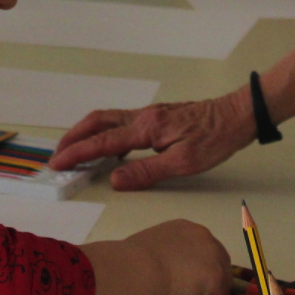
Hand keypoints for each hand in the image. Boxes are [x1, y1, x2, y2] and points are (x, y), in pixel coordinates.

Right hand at [51, 90, 257, 188]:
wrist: (236, 115)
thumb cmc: (215, 139)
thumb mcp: (183, 162)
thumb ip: (147, 171)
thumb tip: (115, 180)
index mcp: (147, 128)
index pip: (103, 142)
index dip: (77, 153)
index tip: (57, 163)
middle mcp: (143, 116)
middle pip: (98, 122)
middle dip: (74, 138)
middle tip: (57, 155)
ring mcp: (150, 114)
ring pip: (108, 119)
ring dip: (87, 133)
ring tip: (74, 150)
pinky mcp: (157, 116)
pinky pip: (121, 122)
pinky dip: (105, 132)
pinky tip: (109, 147)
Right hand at [128, 219, 236, 294]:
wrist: (136, 270)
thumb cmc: (136, 261)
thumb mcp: (155, 250)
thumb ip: (169, 256)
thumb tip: (167, 272)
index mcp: (187, 229)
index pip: (203, 251)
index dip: (195, 270)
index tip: (180, 282)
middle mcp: (205, 239)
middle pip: (219, 265)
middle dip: (206, 283)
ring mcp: (214, 259)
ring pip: (220, 284)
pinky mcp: (216, 280)